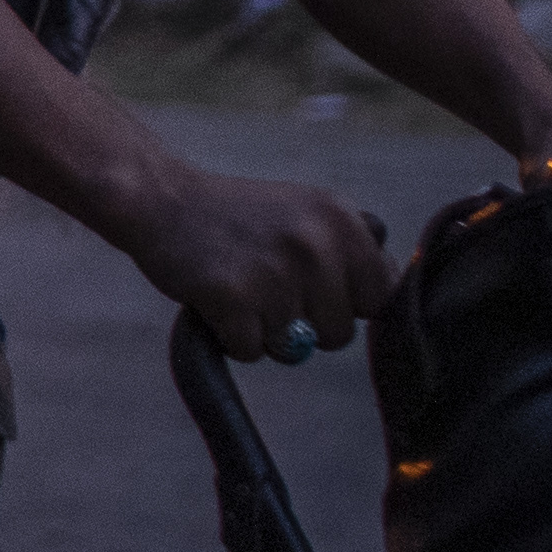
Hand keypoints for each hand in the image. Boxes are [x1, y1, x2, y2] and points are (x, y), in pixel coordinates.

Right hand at [113, 168, 395, 363]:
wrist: (162, 200)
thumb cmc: (237, 216)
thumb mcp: (305, 212)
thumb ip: (350, 249)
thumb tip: (389, 294)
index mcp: (342, 220)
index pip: (381, 297)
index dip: (347, 305)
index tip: (317, 290)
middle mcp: (315, 244)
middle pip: (338, 334)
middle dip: (305, 325)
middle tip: (268, 287)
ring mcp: (275, 272)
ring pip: (293, 348)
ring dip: (264, 331)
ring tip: (241, 288)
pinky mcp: (233, 297)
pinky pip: (251, 351)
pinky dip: (232, 337)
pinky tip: (218, 300)